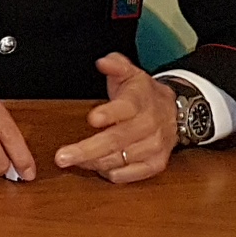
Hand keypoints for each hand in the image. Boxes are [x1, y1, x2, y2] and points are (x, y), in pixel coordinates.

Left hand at [57, 53, 178, 183]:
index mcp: (140, 101)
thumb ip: (115, 66)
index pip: (126, 108)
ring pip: (121, 159)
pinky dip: (113, 174)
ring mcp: (155, 145)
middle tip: (62, 157)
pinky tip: (99, 168)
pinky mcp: (157, 162)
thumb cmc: (142, 93)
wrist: (173, 111)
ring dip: (95, 162)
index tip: (92, 119)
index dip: (110, 114)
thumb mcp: (130, 73)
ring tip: (73, 160)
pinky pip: (132, 174)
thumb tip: (103, 62)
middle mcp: (150, 124)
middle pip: (117, 140)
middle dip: (87, 150)